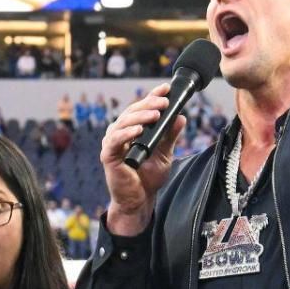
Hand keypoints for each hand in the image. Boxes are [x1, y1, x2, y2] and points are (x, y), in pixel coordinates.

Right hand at [100, 84, 183, 238]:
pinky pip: (115, 141)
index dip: (152, 96)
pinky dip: (126, 133)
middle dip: (149, 104)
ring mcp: (112, 144)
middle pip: (132, 112)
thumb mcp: (165, 154)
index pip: (141, 108)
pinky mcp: (108, 156)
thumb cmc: (148, 178)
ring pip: (124, 122)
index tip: (166, 88)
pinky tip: (139, 130)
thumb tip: (181, 117)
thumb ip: (170, 136)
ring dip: (140, 116)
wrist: (139, 200)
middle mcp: (120, 133)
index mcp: (132, 129)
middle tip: (164, 101)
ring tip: (156, 114)